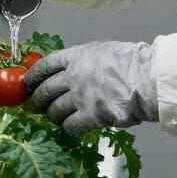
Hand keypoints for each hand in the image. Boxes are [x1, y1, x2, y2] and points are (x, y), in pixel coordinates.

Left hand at [26, 41, 157, 136]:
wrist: (147, 79)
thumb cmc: (132, 62)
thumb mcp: (103, 50)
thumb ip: (84, 60)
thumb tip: (73, 69)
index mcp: (75, 57)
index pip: (44, 66)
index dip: (33, 77)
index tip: (29, 83)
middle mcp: (73, 76)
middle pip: (44, 90)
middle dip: (37, 100)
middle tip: (36, 106)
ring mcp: (80, 97)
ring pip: (54, 110)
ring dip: (52, 115)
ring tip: (55, 117)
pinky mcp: (89, 117)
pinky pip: (70, 125)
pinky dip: (68, 127)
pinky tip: (72, 126)